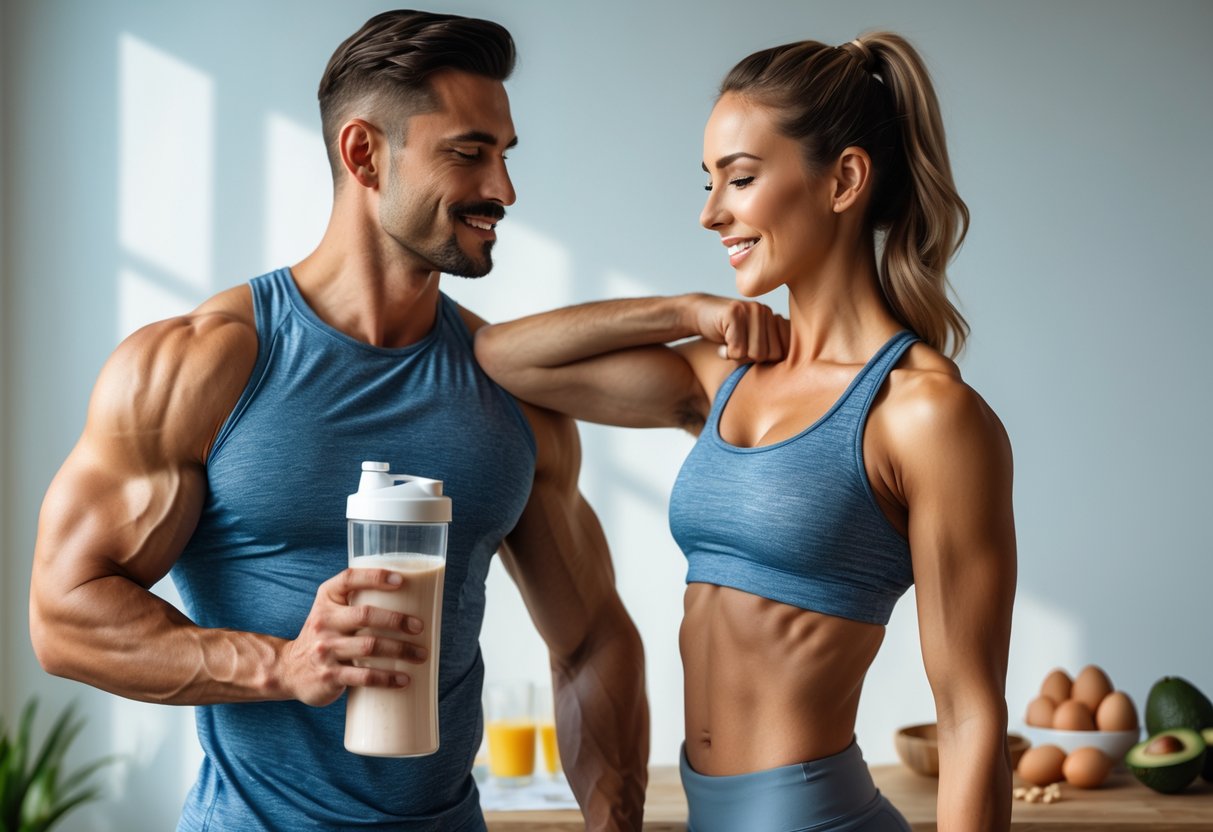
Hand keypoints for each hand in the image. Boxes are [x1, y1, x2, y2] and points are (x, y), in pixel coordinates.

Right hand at [279, 568, 427, 706]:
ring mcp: (325, 649)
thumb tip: (411, 596)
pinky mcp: (329, 676)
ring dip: (400, 651)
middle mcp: (324, 621)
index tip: (402, 580)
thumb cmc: (324, 634)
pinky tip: (403, 679)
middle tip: (420, 627)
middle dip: (397, 620)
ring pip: (369, 646)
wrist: (288, 670)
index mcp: (326, 599)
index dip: (375, 577)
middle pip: (365, 615)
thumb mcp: (331, 611)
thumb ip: (357, 600)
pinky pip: (363, 676)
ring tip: (421, 655)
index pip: (349, 579)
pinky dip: (387, 678)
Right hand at [687, 294, 789, 361]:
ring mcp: (750, 309)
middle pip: (768, 355)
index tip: (747, 350)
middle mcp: (765, 311)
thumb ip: (769, 351)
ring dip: (736, 356)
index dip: (761, 360)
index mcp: (774, 318)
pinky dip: (725, 353)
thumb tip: (787, 378)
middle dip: (749, 358)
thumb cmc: (726, 334)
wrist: (697, 313)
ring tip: (729, 344)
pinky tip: (721, 343)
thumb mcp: (751, 342)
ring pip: (754, 353)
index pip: (780, 354)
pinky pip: (737, 349)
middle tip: (736, 347)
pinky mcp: (734, 312)